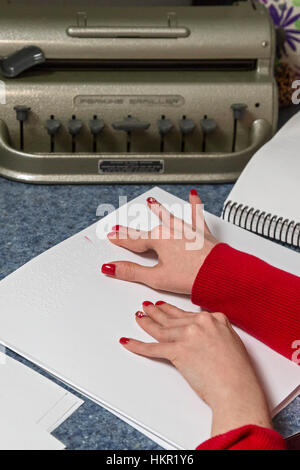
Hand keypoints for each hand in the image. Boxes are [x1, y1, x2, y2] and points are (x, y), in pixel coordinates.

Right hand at [102, 190, 217, 294]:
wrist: (221, 275)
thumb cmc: (193, 277)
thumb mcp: (156, 278)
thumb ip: (131, 271)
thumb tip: (111, 268)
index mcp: (159, 240)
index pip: (133, 240)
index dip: (121, 239)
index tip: (112, 236)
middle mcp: (173, 230)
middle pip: (148, 229)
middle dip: (133, 228)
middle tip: (121, 226)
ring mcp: (188, 230)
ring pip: (170, 217)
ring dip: (160, 210)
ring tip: (152, 202)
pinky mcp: (203, 233)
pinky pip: (198, 215)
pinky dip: (195, 205)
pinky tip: (193, 195)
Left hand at [120, 301, 271, 436]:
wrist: (237, 388)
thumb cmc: (237, 372)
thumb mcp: (231, 341)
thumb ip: (215, 331)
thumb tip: (203, 334)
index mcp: (215, 318)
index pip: (188, 314)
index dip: (173, 311)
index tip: (164, 307)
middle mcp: (200, 323)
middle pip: (173, 319)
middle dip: (157, 313)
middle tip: (147, 308)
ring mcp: (188, 335)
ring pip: (161, 329)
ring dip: (147, 323)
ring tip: (139, 318)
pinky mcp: (178, 351)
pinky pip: (153, 348)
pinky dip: (138, 345)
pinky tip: (128, 341)